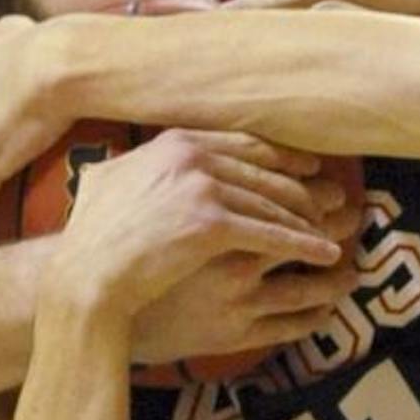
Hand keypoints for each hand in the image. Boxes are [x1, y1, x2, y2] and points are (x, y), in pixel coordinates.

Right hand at [54, 131, 348, 317]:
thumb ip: (139, 164)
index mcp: (174, 143)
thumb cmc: (90, 239)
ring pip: (273, 205)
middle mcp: (192, 158)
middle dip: (306, 190)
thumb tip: (140, 158)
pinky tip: (325, 254)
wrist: (81, 277)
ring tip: (336, 232)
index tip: (310, 168)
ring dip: (309, 221)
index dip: (283, 157)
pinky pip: (272, 237)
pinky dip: (303, 246)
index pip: (245, 145)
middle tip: (338, 200)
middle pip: (266, 174)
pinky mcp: (211, 227)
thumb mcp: (110, 182)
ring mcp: (203, 190)